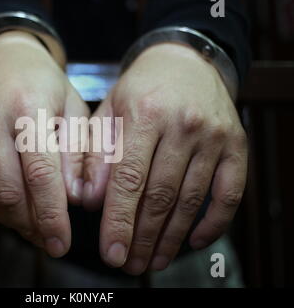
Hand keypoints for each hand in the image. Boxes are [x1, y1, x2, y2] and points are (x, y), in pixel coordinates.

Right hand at [0, 31, 88, 256]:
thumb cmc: (43, 82)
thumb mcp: (72, 108)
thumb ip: (78, 152)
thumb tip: (76, 198)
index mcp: (29, 109)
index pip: (40, 176)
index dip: (51, 217)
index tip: (61, 244)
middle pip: (10, 193)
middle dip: (31, 223)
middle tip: (48, 234)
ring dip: (9, 214)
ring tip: (30, 216)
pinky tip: (4, 194)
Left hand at [83, 43, 246, 273]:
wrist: (185, 60)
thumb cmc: (140, 89)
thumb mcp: (109, 111)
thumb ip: (96, 154)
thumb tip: (88, 201)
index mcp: (144, 113)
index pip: (129, 179)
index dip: (119, 220)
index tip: (111, 252)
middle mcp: (183, 125)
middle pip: (160, 195)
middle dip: (143, 236)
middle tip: (130, 264)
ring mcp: (214, 136)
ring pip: (192, 199)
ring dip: (172, 237)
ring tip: (154, 260)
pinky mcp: (236, 145)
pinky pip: (229, 193)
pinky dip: (214, 222)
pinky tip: (194, 241)